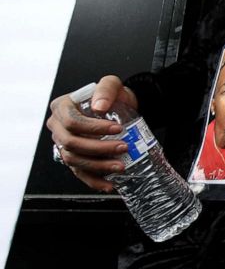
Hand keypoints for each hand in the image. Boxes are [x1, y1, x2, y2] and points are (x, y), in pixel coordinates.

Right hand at [46, 75, 138, 192]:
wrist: (118, 106)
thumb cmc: (111, 95)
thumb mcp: (112, 84)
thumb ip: (106, 89)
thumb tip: (99, 107)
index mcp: (62, 107)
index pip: (72, 122)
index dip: (94, 128)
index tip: (118, 129)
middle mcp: (58, 127)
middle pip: (71, 144)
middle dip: (99, 149)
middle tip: (123, 148)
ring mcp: (63, 144)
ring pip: (74, 161)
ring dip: (98, 166)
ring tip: (121, 166)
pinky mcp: (73, 158)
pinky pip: (79, 173)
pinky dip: (93, 181)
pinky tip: (108, 184)